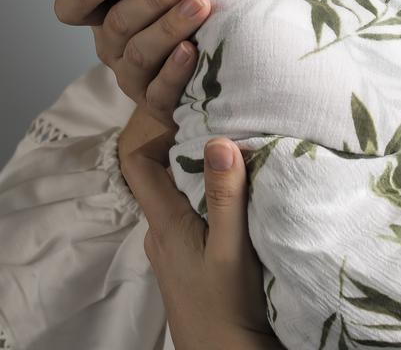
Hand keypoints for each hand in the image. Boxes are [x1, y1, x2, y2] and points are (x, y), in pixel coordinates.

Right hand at [54, 0, 211, 124]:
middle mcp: (111, 46)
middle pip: (118, 24)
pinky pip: (160, 91)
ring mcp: (132, 77)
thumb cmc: (188, 11)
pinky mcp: (156, 104)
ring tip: (199, 5)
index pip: (72, 7)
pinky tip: (192, 50)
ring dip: (171, 26)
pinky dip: (175, 70)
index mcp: (105, 15)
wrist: (206, 73)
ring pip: (140, 53)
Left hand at [120, 128, 280, 349]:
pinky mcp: (184, 263)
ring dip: (202, 178)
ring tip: (236, 165)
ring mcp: (170, 250)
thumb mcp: (231, 247)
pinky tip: (236, 204)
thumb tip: (218, 139)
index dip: (158, 136)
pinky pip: (188, 218)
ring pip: (178, 198)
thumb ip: (225, 195)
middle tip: (226, 135)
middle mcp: (159, 233)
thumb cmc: (226, 306)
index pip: (138, 164)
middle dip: (189, 151)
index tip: (193, 119)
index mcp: (163, 223)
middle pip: (161, 177)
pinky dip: (207, 202)